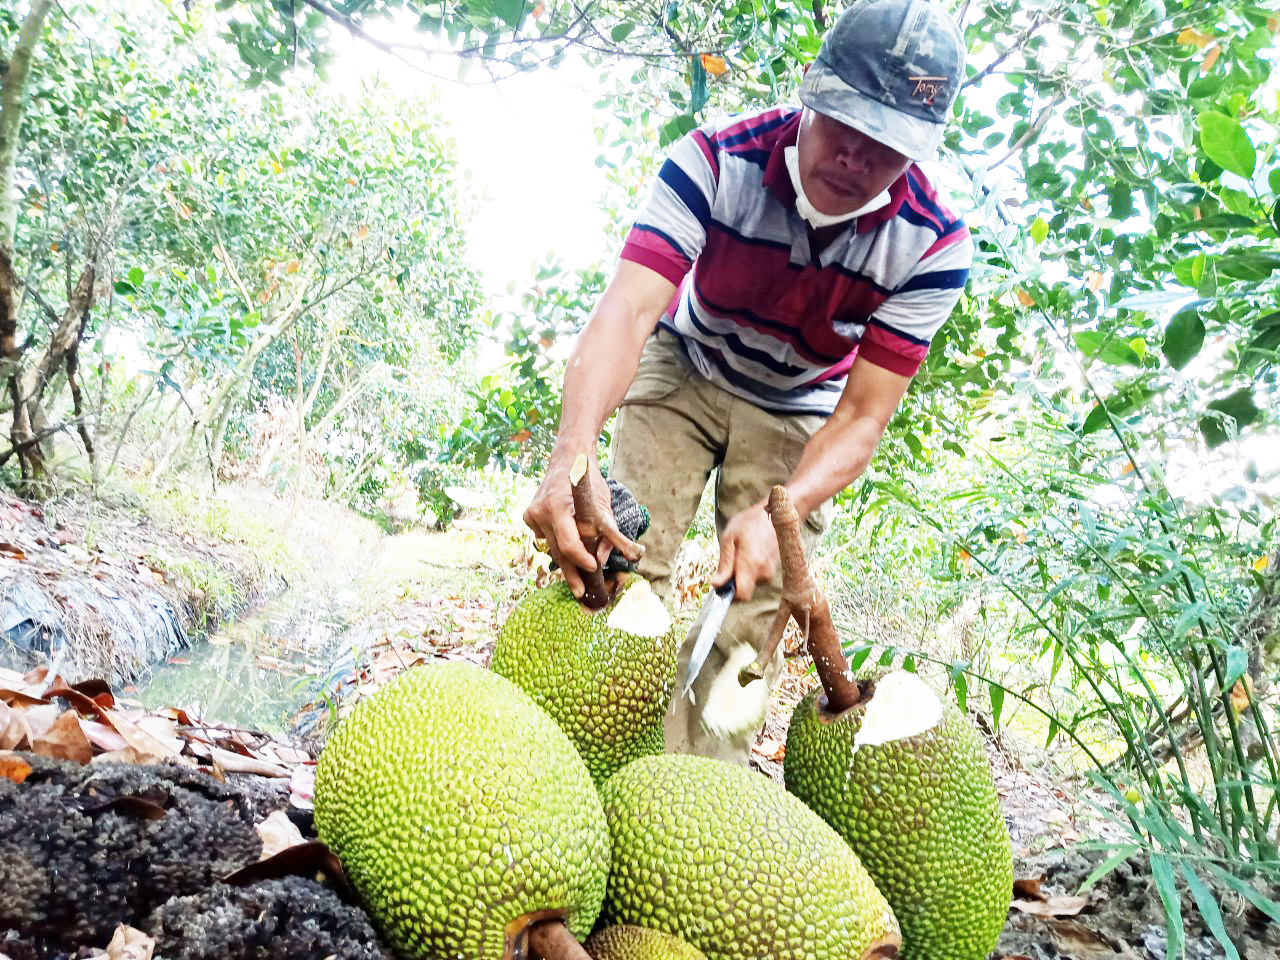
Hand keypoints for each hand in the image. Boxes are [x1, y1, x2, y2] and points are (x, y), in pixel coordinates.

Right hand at [523, 452, 641, 599]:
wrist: (568, 458)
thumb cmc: (590, 481)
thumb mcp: (604, 506)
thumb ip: (609, 534)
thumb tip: (604, 560)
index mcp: (559, 507)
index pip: (568, 544)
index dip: (581, 560)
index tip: (593, 568)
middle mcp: (541, 512)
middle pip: (558, 551)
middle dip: (572, 572)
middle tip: (580, 592)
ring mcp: (532, 514)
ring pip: (551, 546)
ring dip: (565, 560)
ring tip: (577, 578)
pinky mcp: (528, 516)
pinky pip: (544, 537)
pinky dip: (556, 541)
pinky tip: (565, 538)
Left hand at [713, 499, 778, 601]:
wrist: (775, 514)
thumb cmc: (750, 523)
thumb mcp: (729, 538)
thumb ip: (725, 564)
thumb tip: (717, 585)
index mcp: (751, 565)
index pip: (742, 595)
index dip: (730, 594)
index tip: (721, 584)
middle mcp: (764, 572)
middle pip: (744, 589)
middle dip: (735, 580)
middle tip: (731, 558)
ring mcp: (771, 571)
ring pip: (750, 581)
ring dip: (743, 571)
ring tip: (742, 550)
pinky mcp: (774, 569)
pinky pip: (757, 575)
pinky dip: (751, 568)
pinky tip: (751, 551)